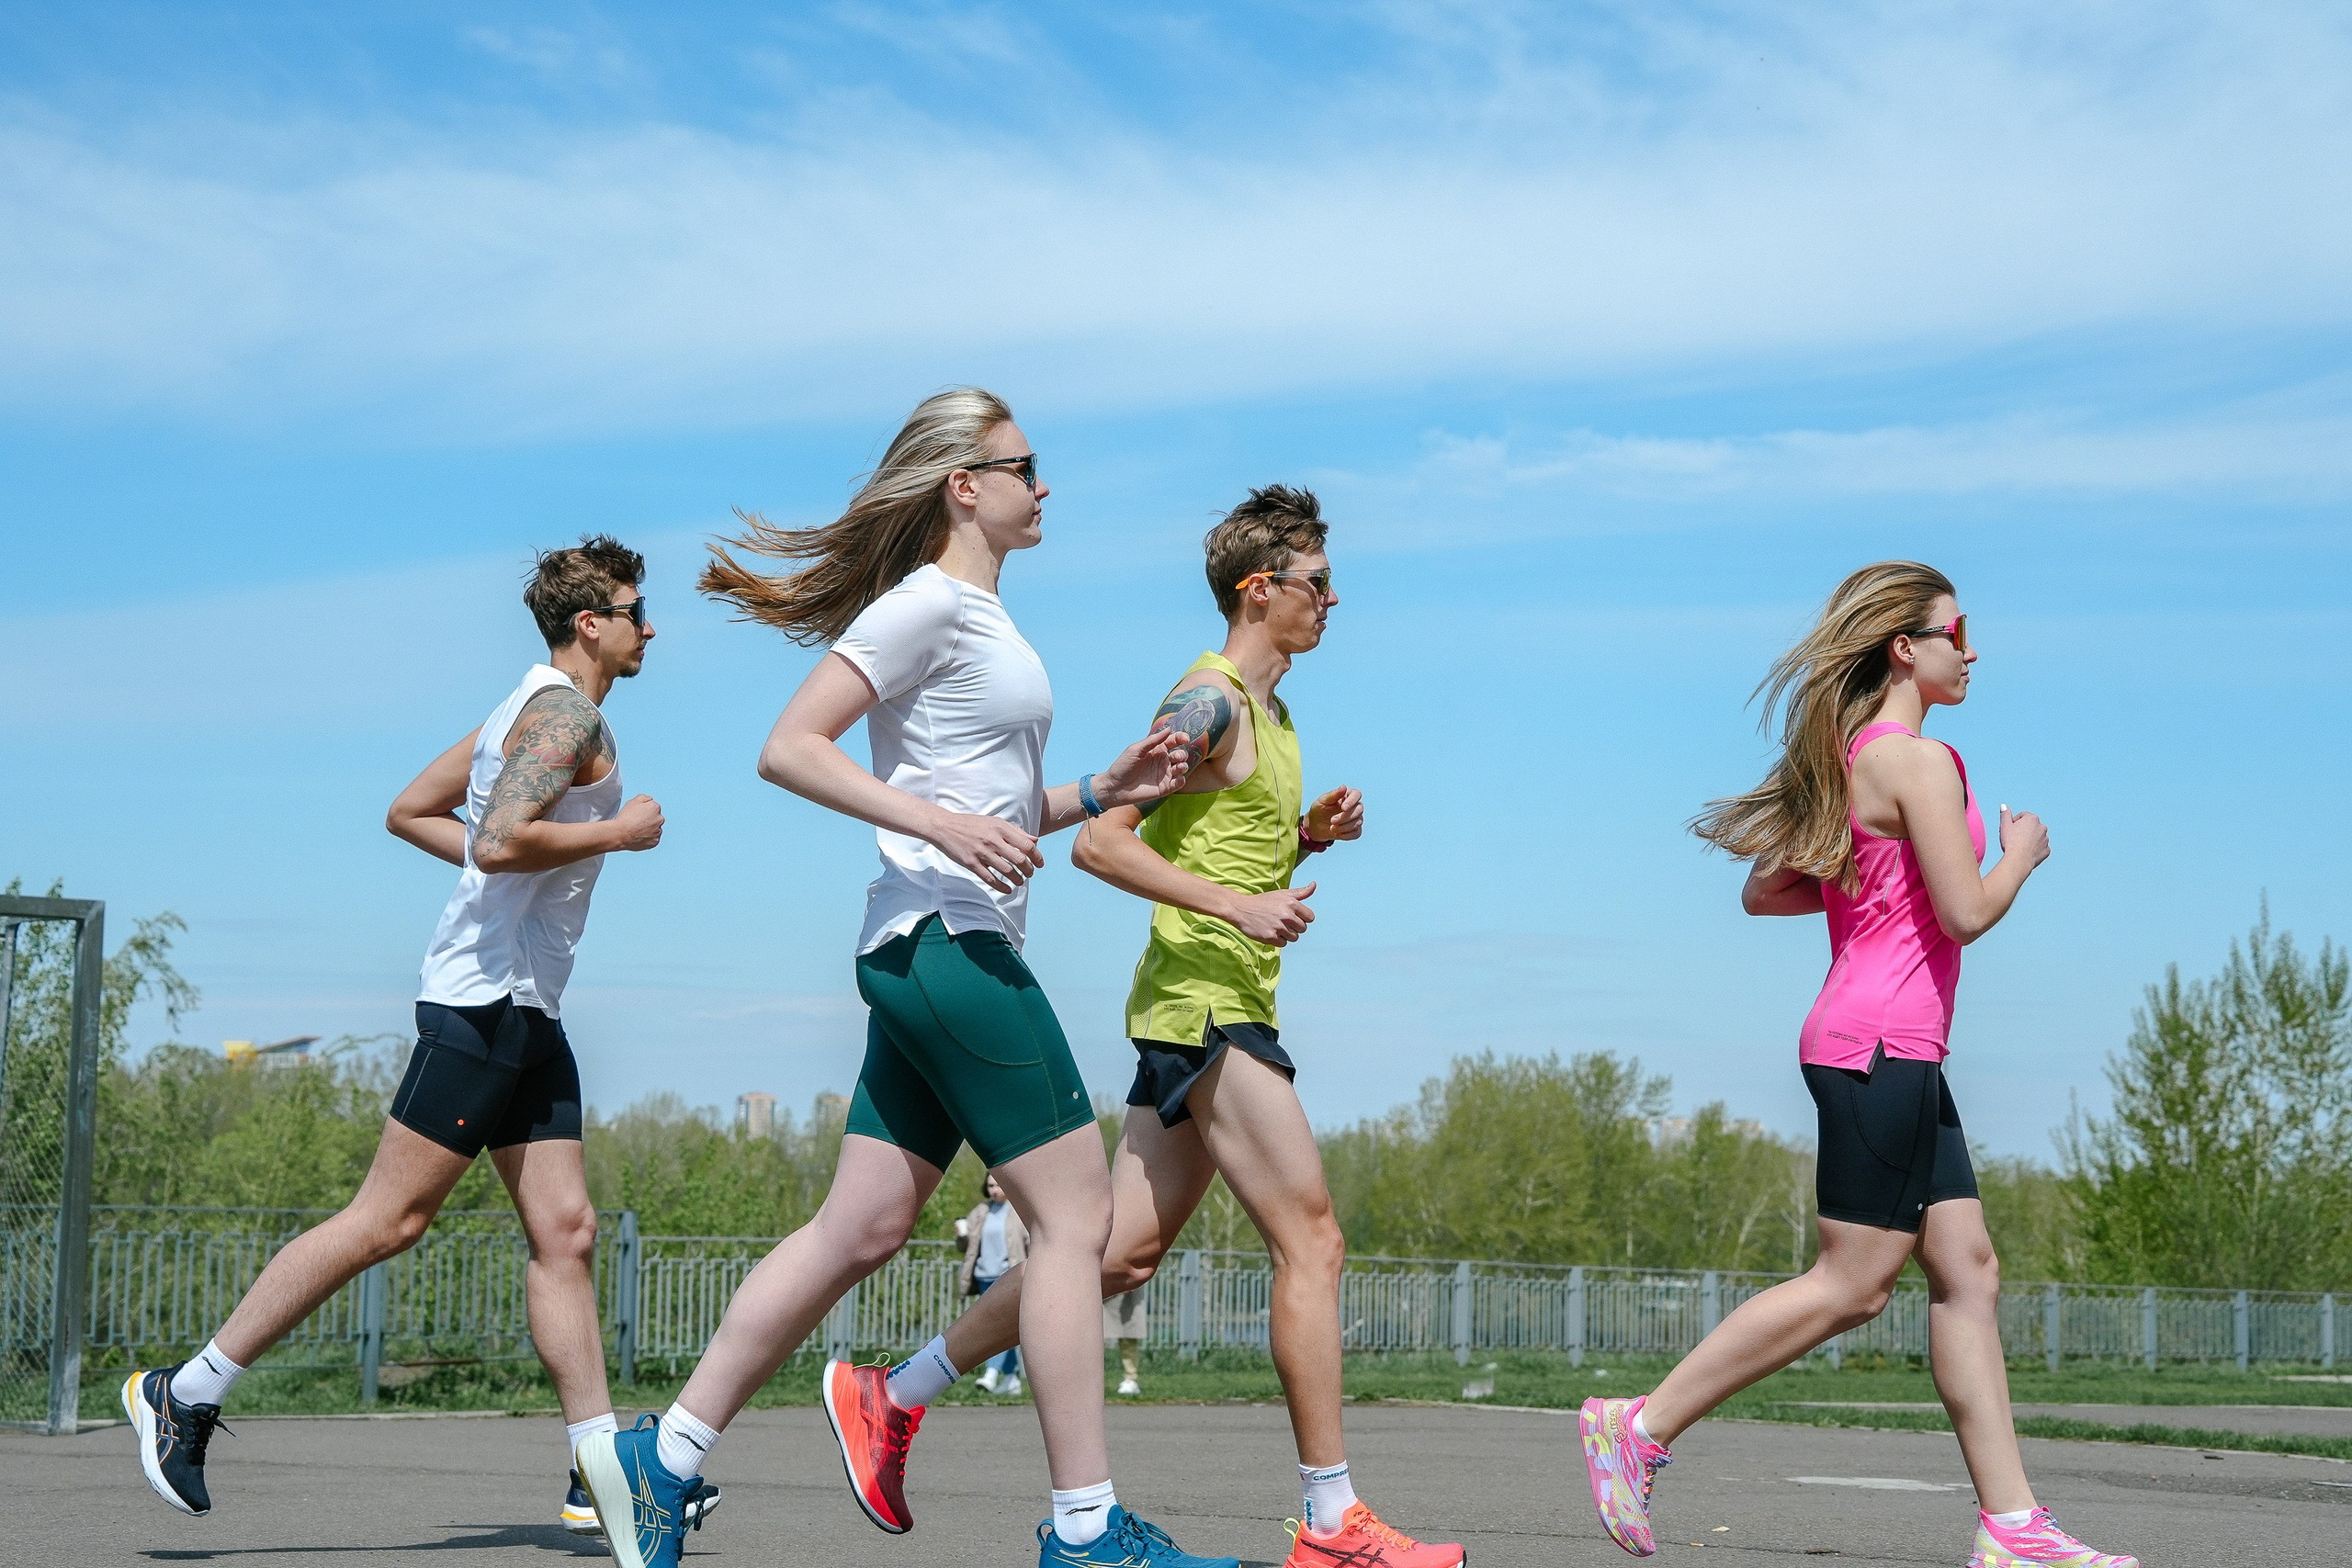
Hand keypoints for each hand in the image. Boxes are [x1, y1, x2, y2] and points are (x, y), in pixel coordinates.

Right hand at [613, 795, 664, 851]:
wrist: (620, 834)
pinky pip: (653, 839)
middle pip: (656, 818)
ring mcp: (658, 831)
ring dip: (649, 829)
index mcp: (655, 807)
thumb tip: (650, 799)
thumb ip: (644, 797)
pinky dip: (648, 838)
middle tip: (637, 823)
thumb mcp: (633, 801)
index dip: (644, 811)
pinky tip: (639, 837)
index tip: (638, 815)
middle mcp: (660, 819)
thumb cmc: (625, 818)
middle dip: (649, 820)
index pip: (653, 808)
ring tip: (637, 830)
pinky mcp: (655, 841)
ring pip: (655, 829)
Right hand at [928, 808, 1044, 893]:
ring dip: (1018, 879)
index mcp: (1000, 828)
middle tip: (1030, 874)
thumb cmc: (972, 824)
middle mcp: (992, 840)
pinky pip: (990, 879)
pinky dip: (1002, 887)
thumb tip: (1035, 841)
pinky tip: (1008, 890)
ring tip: (1020, 881)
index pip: (1026, 845)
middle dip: (1029, 870)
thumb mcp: (994, 822)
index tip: (1040, 864)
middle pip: (1019, 860)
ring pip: (1007, 871)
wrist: (945, 826)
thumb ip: (1015, 831)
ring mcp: (981, 852)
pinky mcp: (971, 863)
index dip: (1037, 857)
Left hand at [1092, 722, 1192, 808]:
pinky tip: (1178, 779)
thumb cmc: (1123, 766)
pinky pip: (1178, 783)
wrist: (1115, 787)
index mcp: (1157, 749)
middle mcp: (1162, 761)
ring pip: (1182, 768)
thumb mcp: (1136, 749)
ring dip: (1183, 766)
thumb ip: (1153, 740)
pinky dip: (1181, 780)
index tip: (1185, 739)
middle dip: (1182, 754)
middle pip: (1180, 754)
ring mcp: (1164, 774)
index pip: (1173, 741)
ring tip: (1178, 767)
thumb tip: (1169, 729)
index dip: (1181, 738)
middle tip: (1176, 757)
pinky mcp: (1164, 788)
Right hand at [1223, 882, 1315, 945]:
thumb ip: (1301, 892)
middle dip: (1294, 927)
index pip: (1310, 917)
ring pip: (1294, 938)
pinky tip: (1270, 931)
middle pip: (1303, 929)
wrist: (1242, 909)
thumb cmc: (1263, 901)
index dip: (1302, 918)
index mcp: (1292, 903)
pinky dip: (1278, 940)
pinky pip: (1283, 944)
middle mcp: (1286, 915)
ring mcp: (1278, 927)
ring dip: (1286, 934)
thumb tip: (1314, 885)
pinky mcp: (1270, 937)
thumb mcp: (1283, 894)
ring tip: (1275, 926)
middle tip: (1282, 921)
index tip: (1293, 917)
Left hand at [1306, 786, 1362, 842]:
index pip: (1357, 794)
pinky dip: (1346, 835)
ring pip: (1358, 822)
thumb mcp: (1323, 801)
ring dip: (1344, 827)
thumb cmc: (1319, 810)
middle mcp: (1355, 806)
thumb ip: (1333, 794)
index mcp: (1348, 795)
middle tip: (1332, 821)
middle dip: (1345, 817)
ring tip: (1331, 828)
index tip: (1343, 808)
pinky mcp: (1355, 830)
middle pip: (1359, 810)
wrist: (1316, 825)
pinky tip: (1336, 833)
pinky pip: (1356, 833)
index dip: (1352, 801)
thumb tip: (1343, 787)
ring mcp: (1356, 818)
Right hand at [1999, 804, 2049, 870]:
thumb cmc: (2011, 842)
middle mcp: (2042, 827)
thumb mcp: (2005, 826)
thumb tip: (2004, 805)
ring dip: (2030, 840)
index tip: (2009, 830)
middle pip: (2031, 826)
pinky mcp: (2047, 850)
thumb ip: (2005, 814)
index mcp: (2032, 819)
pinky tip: (2026, 853)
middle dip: (2024, 830)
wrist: (2019, 860)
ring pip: (2037, 837)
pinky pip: (2040, 848)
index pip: (2023, 816)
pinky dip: (2035, 849)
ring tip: (2020, 847)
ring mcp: (2046, 839)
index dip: (2014, 822)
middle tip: (2014, 838)